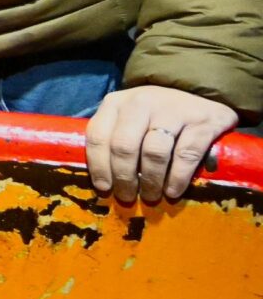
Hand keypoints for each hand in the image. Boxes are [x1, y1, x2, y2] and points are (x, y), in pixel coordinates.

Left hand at [86, 84, 236, 203]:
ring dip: (151, 180)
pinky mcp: (201, 122)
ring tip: (151, 196)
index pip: (98, 136)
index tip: (104, 187)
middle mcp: (141, 102)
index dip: (99, 165)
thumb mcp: (128, 119)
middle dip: (124, 177)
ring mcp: (172, 110)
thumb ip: (113, 139)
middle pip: (124, 146)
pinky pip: (185, 155)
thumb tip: (104, 182)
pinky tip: (173, 191)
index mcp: (115, 103)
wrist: (201, 101)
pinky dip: (177, 178)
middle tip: (127, 197)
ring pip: (153, 152)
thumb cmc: (156, 116)